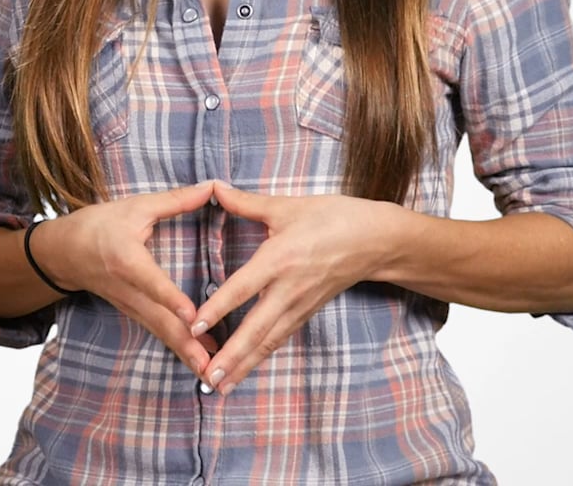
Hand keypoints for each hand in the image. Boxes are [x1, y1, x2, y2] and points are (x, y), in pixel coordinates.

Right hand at [32, 180, 225, 378]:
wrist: (63, 252)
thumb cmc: (98, 225)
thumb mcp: (135, 207)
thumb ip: (175, 200)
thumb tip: (214, 188)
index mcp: (126, 259)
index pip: (151, 282)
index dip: (170, 298)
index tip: (191, 314)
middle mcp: (128, 289)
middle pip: (159, 320)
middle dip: (187, 344)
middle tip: (212, 366)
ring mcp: (130, 305)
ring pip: (161, 332)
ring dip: (186, 354)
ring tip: (213, 374)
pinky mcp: (134, 313)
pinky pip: (159, 333)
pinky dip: (179, 349)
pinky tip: (201, 361)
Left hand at [189, 183, 401, 393]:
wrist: (377, 241)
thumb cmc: (333, 218)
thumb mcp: (288, 206)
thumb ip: (247, 203)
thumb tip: (214, 187)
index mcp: (280, 259)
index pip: (243, 288)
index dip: (218, 307)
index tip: (195, 325)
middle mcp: (289, 288)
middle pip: (256, 327)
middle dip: (231, 354)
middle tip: (207, 375)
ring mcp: (300, 304)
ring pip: (268, 340)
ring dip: (244, 363)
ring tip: (220, 384)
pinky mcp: (307, 312)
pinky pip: (280, 338)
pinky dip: (261, 355)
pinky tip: (245, 369)